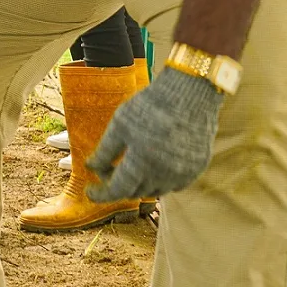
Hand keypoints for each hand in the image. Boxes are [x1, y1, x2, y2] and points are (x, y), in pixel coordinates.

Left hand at [87, 66, 225, 200]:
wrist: (190, 93)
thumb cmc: (150, 106)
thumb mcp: (120, 124)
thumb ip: (104, 151)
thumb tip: (91, 167)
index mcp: (143, 163)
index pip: (117, 190)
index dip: (101, 193)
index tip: (89, 190)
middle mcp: (165, 174)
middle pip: (134, 192)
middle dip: (117, 185)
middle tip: (107, 169)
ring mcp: (184, 173)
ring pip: (154, 191)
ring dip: (138, 184)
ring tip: (128, 166)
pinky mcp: (197, 168)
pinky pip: (174, 185)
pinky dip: (159, 180)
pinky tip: (151, 165)